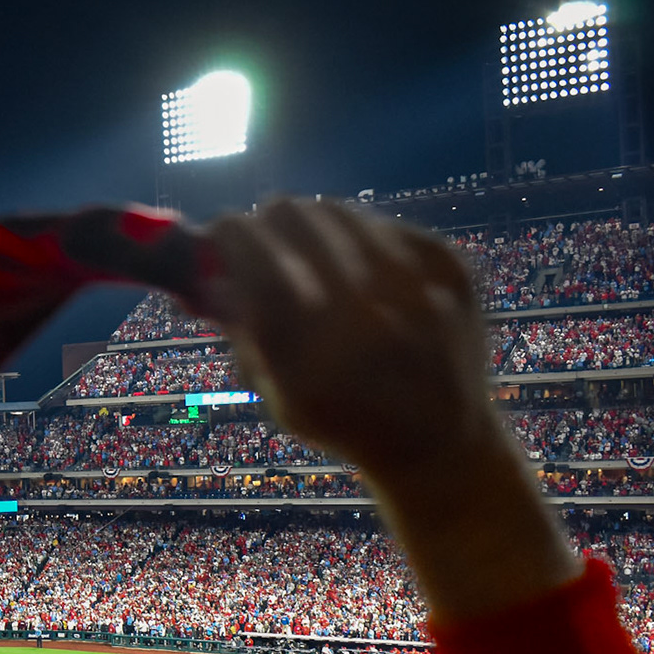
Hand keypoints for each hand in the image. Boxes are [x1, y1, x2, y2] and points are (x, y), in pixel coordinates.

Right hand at [202, 199, 502, 492]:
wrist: (441, 443)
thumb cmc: (345, 422)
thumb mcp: (280, 395)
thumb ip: (244, 332)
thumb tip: (205, 272)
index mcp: (311, 346)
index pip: (252, 254)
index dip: (228, 234)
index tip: (221, 233)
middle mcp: (364, 308)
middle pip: (291, 217)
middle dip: (266, 222)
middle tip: (263, 236)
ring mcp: (413, 281)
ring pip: (337, 209)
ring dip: (313, 224)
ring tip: (313, 253)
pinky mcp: (448, 267)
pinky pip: (386, 224)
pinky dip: (364, 239)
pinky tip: (363, 269)